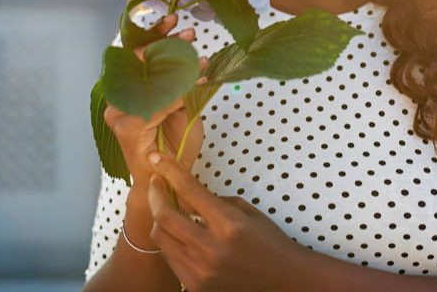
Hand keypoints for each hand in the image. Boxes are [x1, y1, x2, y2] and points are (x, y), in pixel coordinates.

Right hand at [103, 13, 208, 186]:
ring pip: (148, 80)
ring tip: (200, 57)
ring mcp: (119, 112)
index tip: (174, 20)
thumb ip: (183, 85)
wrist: (165, 181)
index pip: (139, 53)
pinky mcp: (125, 127)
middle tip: (189, 32)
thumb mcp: (184, 107)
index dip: (155, 35)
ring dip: (176, 68)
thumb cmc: (174, 144)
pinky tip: (192, 88)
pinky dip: (175, 97)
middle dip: (165, 42)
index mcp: (131, 88)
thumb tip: (195, 57)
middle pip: (138, 59)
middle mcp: (120, 97)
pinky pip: (153, 105)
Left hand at [145, 152, 315, 291]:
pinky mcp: (195, 286)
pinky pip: (170, 258)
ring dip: (159, 219)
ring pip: (160, 239)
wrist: (282, 279)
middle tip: (156, 183)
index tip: (156, 158)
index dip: (169, 170)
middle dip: (155, 194)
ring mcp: (201, 271)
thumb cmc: (268, 240)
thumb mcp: (247, 211)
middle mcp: (211, 249)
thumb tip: (185, 194)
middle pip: (163, 216)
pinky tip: (178, 234)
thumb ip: (214, 201)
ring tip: (166, 208)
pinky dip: (170, 242)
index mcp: (229, 225)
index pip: (189, 190)